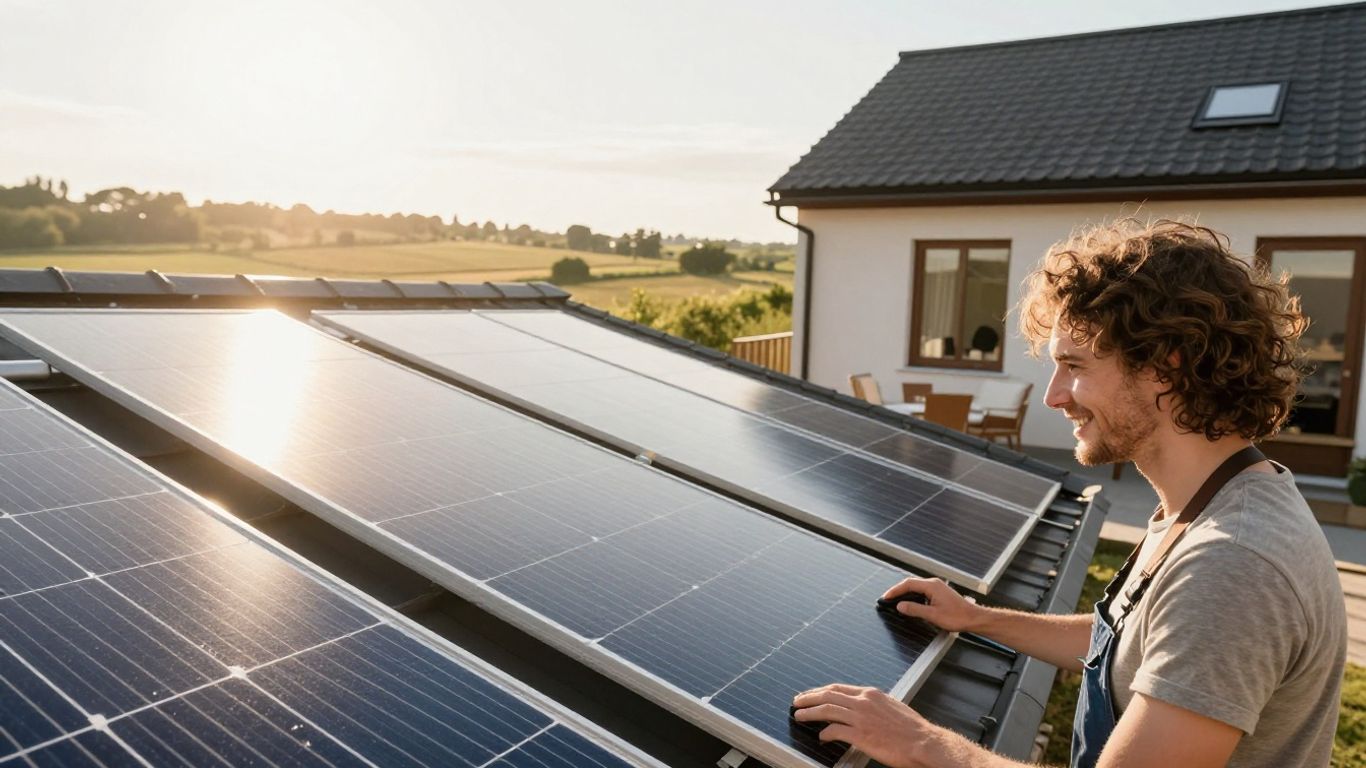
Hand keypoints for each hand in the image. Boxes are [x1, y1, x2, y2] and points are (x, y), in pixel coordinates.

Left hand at [791, 684, 937, 767]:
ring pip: (827, 710)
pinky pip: (834, 730)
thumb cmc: (912, 729)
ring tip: (799, 716)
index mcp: (871, 694)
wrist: (923, 742)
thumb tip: (861, 708)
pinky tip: (821, 737)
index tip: (810, 694)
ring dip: (809, 713)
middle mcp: (863, 702)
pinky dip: (825, 733)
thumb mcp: (891, 707)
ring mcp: (861, 718)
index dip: (820, 690)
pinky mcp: (860, 735)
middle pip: (828, 695)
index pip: (838, 687)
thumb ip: (874, 705)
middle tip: (797, 702)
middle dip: (809, 698)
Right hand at [882, 577, 980, 631]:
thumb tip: (900, 606)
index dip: (895, 591)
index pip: (908, 584)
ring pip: (916, 587)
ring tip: (895, 601)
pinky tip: (910, 603)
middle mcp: (934, 584)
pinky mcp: (939, 593)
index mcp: (931, 586)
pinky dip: (913, 596)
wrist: (973, 618)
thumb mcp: (932, 615)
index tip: (885, 597)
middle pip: (911, 583)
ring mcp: (937, 587)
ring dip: (905, 593)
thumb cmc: (957, 617)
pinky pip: (922, 591)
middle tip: (887, 599)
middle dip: (898, 591)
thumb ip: (914, 609)